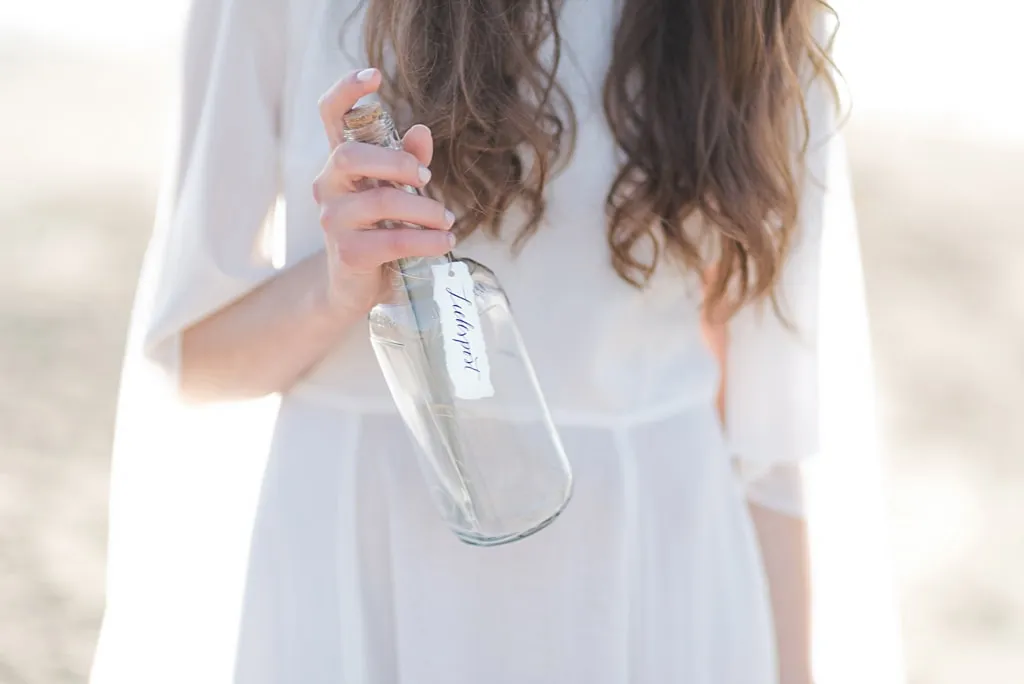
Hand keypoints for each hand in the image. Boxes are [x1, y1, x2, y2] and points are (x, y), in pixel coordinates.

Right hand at [313, 67, 454, 316]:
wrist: (357, 288)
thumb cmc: (379, 231)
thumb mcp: (396, 192)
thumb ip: (407, 162)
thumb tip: (422, 131)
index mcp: (340, 164)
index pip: (330, 117)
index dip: (346, 91)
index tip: (373, 75)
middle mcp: (328, 186)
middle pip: (352, 156)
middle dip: (397, 162)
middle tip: (427, 177)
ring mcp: (333, 221)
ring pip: (381, 201)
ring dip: (425, 209)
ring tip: (448, 221)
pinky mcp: (348, 254)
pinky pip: (393, 240)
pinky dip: (427, 241)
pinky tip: (446, 242)